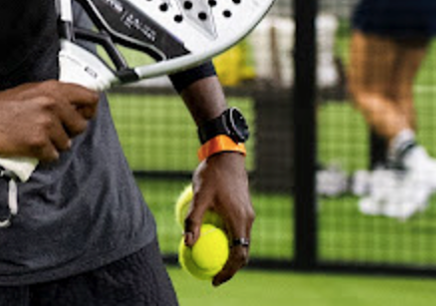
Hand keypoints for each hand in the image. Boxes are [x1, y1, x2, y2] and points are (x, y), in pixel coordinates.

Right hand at [0, 81, 98, 162]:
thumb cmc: (5, 105)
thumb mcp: (34, 90)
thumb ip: (56, 96)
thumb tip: (77, 106)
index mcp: (53, 89)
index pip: (90, 99)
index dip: (88, 110)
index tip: (81, 116)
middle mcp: (53, 104)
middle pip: (81, 126)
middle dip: (69, 131)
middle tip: (52, 130)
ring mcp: (46, 124)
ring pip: (66, 144)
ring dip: (54, 144)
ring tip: (36, 136)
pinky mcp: (38, 142)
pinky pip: (53, 156)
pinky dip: (44, 155)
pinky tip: (31, 146)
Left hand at [184, 153, 253, 286]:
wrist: (226, 155)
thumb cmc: (212, 174)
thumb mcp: (199, 196)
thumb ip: (194, 220)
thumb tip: (187, 242)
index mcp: (239, 219)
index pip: (239, 254)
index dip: (228, 271)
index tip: (215, 279)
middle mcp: (247, 219)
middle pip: (242, 251)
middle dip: (230, 267)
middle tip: (213, 275)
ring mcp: (247, 213)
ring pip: (242, 240)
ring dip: (230, 253)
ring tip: (213, 260)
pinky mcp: (244, 207)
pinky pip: (239, 229)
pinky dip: (229, 239)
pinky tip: (213, 237)